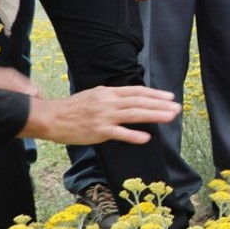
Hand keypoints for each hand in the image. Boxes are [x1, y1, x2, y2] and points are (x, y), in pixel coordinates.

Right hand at [21, 85, 179, 144]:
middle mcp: (108, 102)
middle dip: (160, 104)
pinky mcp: (99, 131)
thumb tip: (132, 100)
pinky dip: (134, 135)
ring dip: (154, 115)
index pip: (136, 91)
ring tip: (169, 117)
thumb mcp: (95, 96)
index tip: (169, 97)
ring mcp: (104, 116)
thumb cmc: (73, 108)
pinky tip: (147, 137)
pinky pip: (120, 133)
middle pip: (139, 101)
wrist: (52, 117)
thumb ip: (113, 98)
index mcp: (108, 92)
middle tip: (177, 107)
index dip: (154, 94)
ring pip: (134, 114)